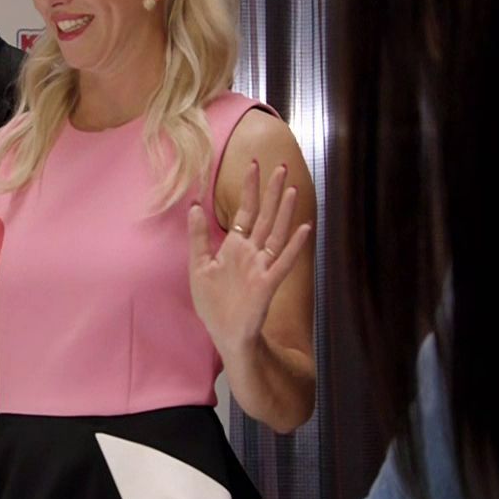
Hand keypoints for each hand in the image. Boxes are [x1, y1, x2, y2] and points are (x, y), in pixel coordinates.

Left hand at [188, 160, 311, 351]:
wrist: (225, 334)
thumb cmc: (213, 304)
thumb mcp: (198, 267)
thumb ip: (197, 237)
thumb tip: (194, 205)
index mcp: (234, 247)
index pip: (245, 211)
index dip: (250, 189)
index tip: (254, 164)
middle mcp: (251, 253)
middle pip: (265, 216)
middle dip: (272, 192)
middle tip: (282, 167)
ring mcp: (262, 267)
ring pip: (276, 233)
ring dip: (285, 212)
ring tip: (293, 189)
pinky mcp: (268, 284)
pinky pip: (283, 262)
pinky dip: (294, 246)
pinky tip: (305, 228)